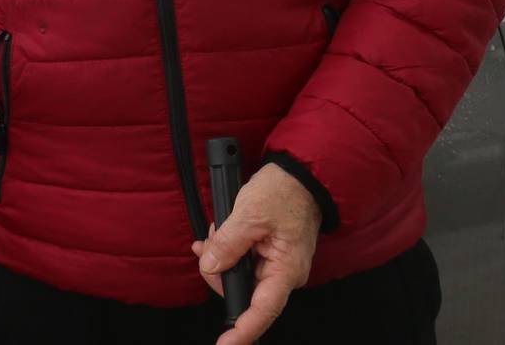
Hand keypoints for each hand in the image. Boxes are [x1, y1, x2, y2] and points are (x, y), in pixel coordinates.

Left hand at [190, 162, 321, 344]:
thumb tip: (211, 266)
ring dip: (221, 258)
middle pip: (245, 293)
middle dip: (219, 274)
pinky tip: (217, 236)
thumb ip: (228, 244)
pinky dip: (227, 251)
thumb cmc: (283, 192)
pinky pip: (244, 262)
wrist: (299, 174)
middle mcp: (284, 273)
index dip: (243, 330)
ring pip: (241, 276)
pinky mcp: (269, 254)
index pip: (263, 310)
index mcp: (286, 270)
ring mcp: (277, 264)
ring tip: (214, 233)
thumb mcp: (249, 215)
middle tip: (206, 248)